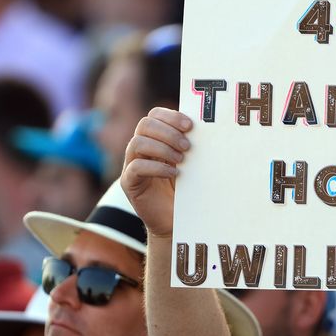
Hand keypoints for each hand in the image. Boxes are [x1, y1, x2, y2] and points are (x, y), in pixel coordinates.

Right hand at [121, 107, 193, 237]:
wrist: (174, 220)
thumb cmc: (184, 189)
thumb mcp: (189, 163)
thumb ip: (190, 145)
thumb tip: (206, 127)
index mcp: (154, 138)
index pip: (154, 115)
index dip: (171, 116)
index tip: (190, 126)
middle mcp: (139, 149)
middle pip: (144, 124)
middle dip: (168, 132)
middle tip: (187, 146)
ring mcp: (131, 165)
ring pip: (137, 143)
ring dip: (162, 148)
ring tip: (181, 160)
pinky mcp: (129, 183)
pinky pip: (136, 167)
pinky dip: (156, 167)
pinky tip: (173, 173)